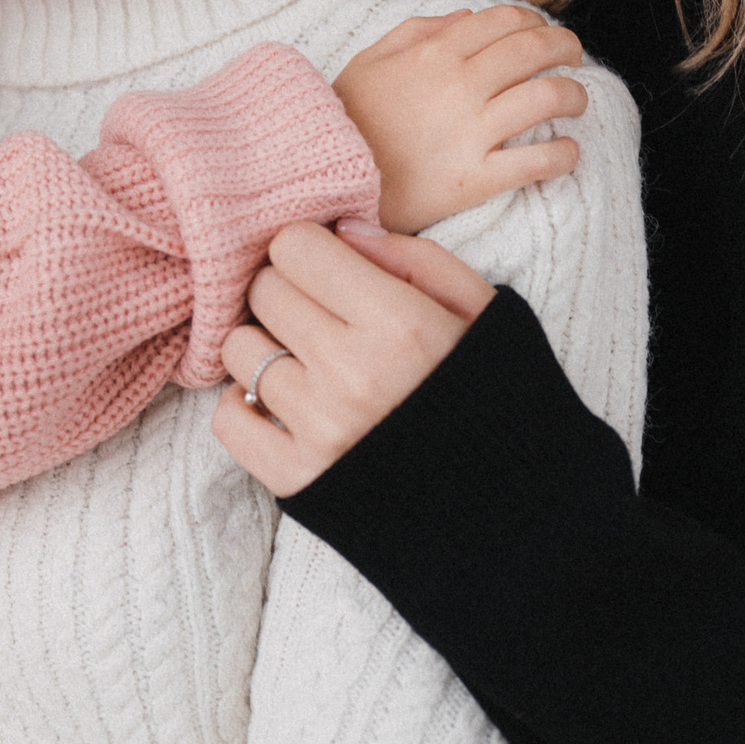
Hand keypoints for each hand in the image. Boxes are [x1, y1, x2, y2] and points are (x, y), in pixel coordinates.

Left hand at [211, 218, 494, 495]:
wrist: (517, 513)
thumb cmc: (500, 399)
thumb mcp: (483, 312)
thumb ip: (415, 260)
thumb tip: (342, 230)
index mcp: (399, 324)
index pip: (294, 247)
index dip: (311, 252)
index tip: (330, 271)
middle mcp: (352, 373)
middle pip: (263, 291)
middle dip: (288, 293)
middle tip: (321, 316)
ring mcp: (320, 429)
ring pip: (238, 349)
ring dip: (267, 348)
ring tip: (310, 365)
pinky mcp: (297, 480)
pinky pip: (228, 418)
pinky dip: (246, 406)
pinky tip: (286, 405)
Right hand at [332, 5, 587, 232]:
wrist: (322, 176)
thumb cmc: (345, 119)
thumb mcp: (367, 62)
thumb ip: (416, 32)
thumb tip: (466, 19)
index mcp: (434, 54)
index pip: (504, 21)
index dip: (534, 22)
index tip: (541, 32)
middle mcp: (459, 85)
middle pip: (535, 50)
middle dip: (566, 48)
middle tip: (572, 58)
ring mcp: (470, 132)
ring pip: (548, 98)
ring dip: (574, 96)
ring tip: (575, 102)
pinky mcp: (475, 179)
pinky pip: (537, 161)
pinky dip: (564, 154)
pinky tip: (566, 152)